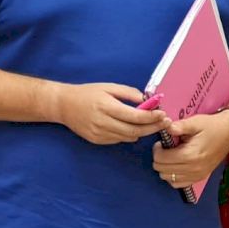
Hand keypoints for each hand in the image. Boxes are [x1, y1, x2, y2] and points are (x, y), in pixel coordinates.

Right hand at [53, 82, 170, 144]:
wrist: (63, 105)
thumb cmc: (87, 93)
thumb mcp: (108, 87)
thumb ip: (128, 93)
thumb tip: (147, 100)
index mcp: (106, 106)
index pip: (135, 116)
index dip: (152, 117)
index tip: (163, 114)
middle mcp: (103, 122)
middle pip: (135, 130)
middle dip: (153, 127)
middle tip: (165, 123)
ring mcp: (99, 133)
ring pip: (128, 137)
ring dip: (142, 132)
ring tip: (151, 125)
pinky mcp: (97, 140)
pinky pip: (119, 140)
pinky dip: (128, 134)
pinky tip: (131, 127)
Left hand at [152, 111, 228, 188]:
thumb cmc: (211, 126)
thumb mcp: (195, 122)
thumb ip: (179, 126)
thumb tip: (165, 126)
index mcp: (191, 155)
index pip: (161, 159)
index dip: (157, 150)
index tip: (161, 142)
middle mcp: (194, 169)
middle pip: (162, 170)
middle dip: (159, 158)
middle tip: (165, 148)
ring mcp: (198, 176)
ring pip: (168, 178)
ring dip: (164, 168)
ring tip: (171, 156)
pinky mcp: (200, 178)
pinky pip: (178, 184)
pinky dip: (172, 176)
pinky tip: (175, 165)